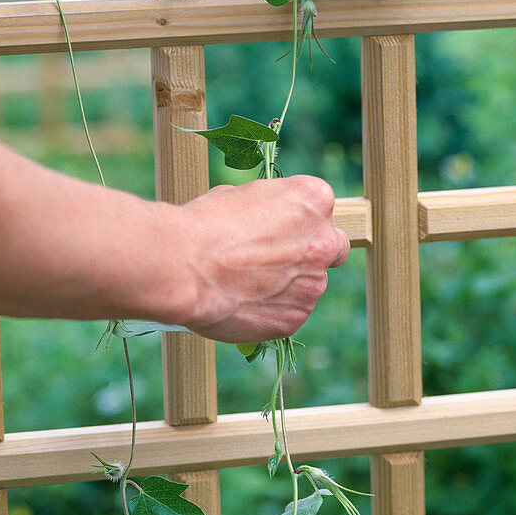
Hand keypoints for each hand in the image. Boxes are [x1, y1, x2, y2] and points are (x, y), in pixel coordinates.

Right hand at [171, 175, 349, 342]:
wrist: (183, 267)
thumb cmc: (205, 225)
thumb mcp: (242, 196)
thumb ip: (270, 210)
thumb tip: (267, 220)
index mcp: (315, 201)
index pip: (321, 210)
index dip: (297, 221)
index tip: (276, 229)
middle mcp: (323, 242)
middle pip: (333, 249)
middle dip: (311, 253)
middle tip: (276, 259)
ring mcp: (313, 284)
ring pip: (309, 286)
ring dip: (287, 286)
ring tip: (245, 284)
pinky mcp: (295, 317)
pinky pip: (289, 313)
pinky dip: (271, 311)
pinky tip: (242, 303)